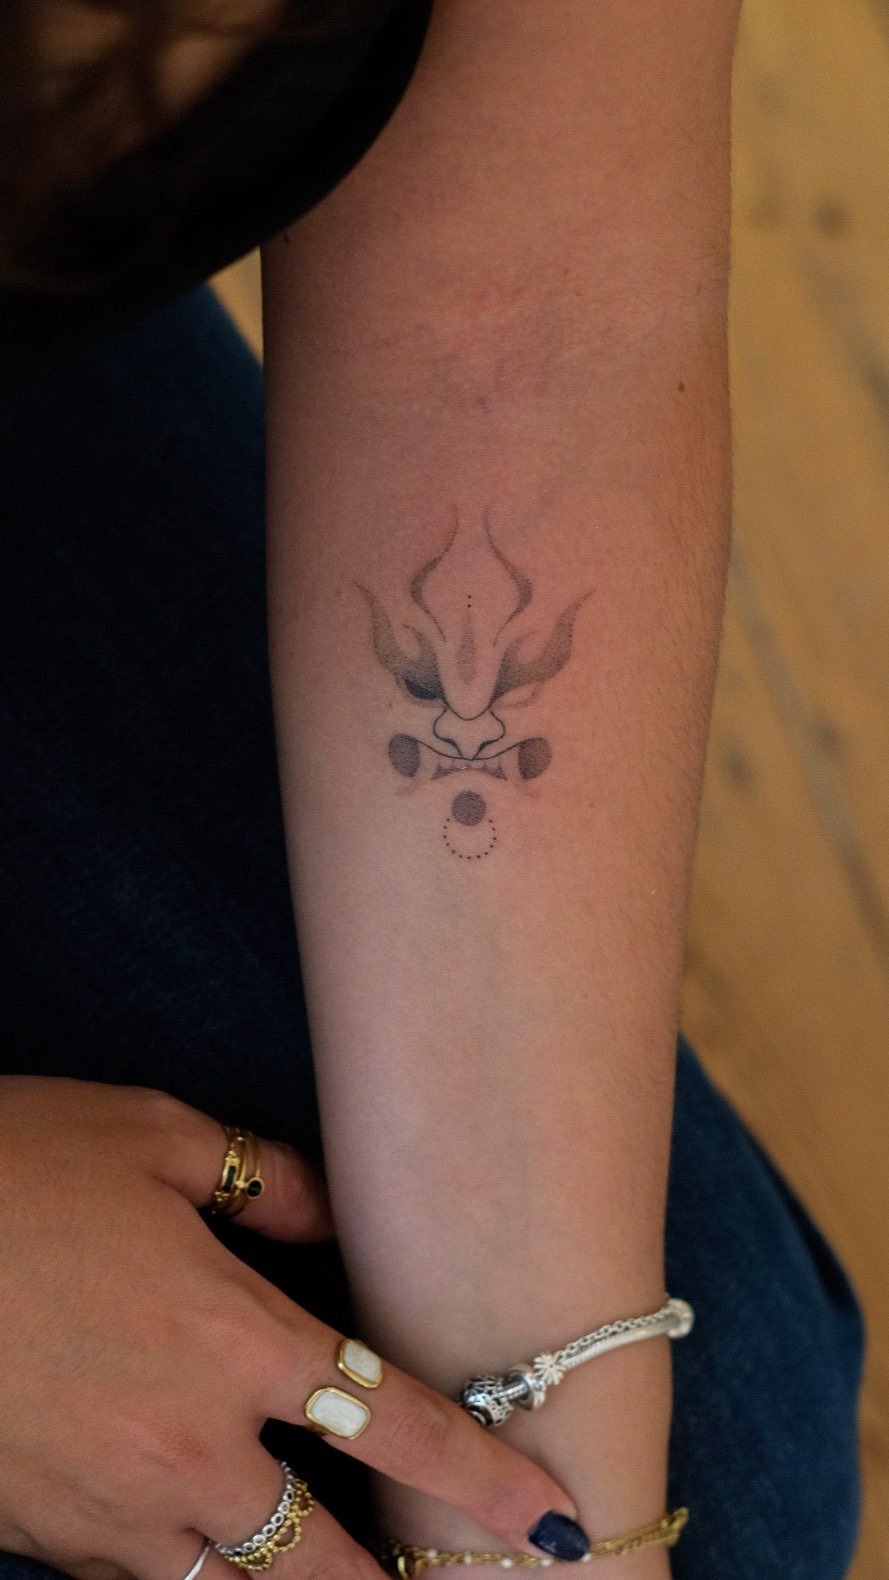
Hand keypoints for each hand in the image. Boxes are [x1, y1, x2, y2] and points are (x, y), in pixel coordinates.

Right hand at [0, 1076, 584, 1579]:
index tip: (542, 1517)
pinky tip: (202, 1549)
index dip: (477, 1477)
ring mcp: (107, 1508)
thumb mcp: (153, 1137)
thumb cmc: (14, 1166)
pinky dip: (183, 1577)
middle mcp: (185, 1445)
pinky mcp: (40, 1534)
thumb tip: (334, 1214)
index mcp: (232, 1338)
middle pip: (322, 1563)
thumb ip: (267, 1182)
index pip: (391, 1421)